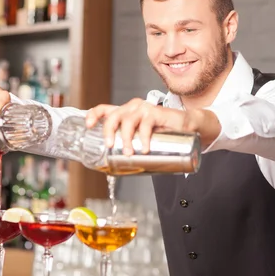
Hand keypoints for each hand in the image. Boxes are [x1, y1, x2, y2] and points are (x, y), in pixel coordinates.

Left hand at [85, 98, 219, 154]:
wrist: (187, 126)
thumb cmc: (162, 134)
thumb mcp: (142, 138)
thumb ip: (130, 145)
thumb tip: (112, 168)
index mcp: (125, 112)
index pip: (104, 109)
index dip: (93, 115)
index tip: (88, 126)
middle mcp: (131, 108)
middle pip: (113, 116)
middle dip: (108, 132)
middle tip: (110, 147)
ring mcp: (143, 109)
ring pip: (127, 122)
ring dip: (126, 139)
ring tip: (129, 153)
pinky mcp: (156, 112)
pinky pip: (145, 125)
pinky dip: (143, 138)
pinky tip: (144, 149)